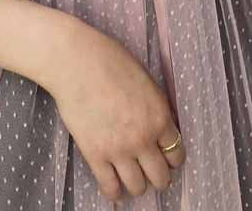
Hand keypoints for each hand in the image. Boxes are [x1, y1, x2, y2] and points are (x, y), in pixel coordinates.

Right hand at [44, 20, 185, 202]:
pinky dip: (113, 191)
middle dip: (157, 175)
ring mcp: (119, 149)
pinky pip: (110, 187)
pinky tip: (112, 185)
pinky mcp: (95, 154)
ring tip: (129, 175)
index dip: (170, 157)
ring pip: (138, 187)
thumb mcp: (144, 80)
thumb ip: (154, 107)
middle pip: (161, 177)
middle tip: (147, 168)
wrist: (74, 60)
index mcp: (159, 116)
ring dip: (136, 183)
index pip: (176, 154)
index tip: (162, 156)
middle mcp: (144, 138)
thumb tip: (157, 125)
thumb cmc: (107, 59)